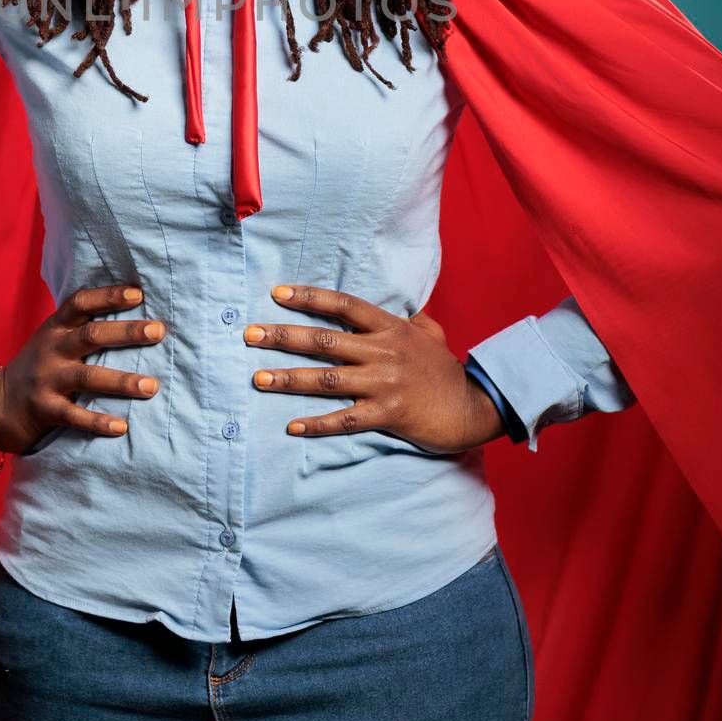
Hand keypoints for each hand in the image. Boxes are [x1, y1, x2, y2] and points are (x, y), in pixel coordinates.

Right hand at [0, 283, 166, 453]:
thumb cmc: (38, 366)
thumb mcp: (52, 338)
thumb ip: (81, 326)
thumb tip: (132, 307)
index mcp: (55, 328)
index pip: (81, 303)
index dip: (108, 296)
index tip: (138, 293)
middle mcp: (51, 350)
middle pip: (91, 336)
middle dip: (127, 332)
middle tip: (159, 331)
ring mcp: (47, 380)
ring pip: (88, 377)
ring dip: (122, 381)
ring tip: (152, 386)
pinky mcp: (45, 410)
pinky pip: (75, 416)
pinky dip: (99, 421)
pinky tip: (123, 426)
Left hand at [245, 285, 505, 452]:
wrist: (473, 408)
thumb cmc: (446, 370)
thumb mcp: (430, 333)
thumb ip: (408, 318)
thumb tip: (399, 304)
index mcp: (390, 327)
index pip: (343, 305)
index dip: (309, 298)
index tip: (276, 293)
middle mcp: (383, 351)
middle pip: (324, 340)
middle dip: (282, 336)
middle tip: (248, 334)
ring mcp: (384, 383)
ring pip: (327, 379)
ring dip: (289, 379)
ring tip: (258, 378)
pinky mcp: (388, 414)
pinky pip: (345, 420)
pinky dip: (317, 424)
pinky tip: (292, 427)